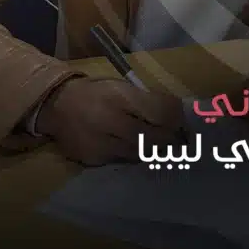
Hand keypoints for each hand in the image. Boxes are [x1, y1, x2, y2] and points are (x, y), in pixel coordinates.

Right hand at [36, 77, 184, 165]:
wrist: (59, 106)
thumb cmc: (99, 94)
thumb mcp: (124, 88)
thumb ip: (150, 101)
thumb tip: (178, 114)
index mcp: (121, 96)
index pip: (158, 112)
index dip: (176, 122)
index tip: (189, 127)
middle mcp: (110, 120)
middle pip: (150, 138)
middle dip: (170, 142)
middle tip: (185, 146)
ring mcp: (100, 142)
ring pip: (138, 153)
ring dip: (155, 153)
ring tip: (170, 153)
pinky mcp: (92, 159)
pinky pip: (121, 160)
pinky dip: (134, 158)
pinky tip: (144, 156)